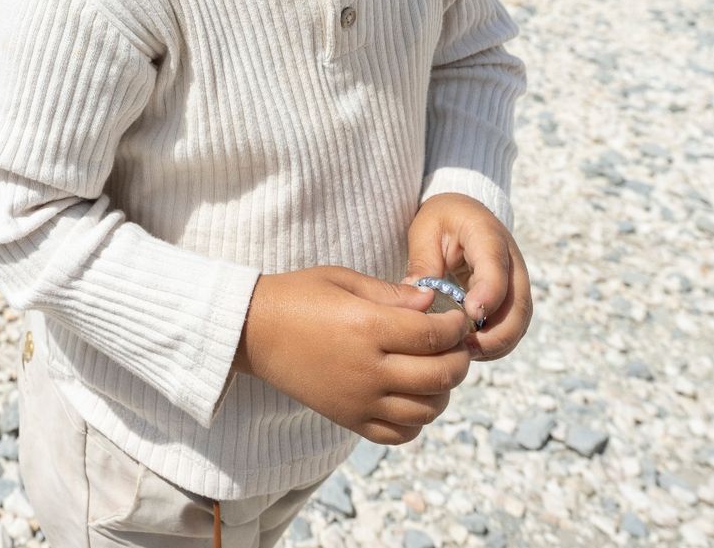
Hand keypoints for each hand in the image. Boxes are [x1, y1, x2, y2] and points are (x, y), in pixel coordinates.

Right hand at [235, 267, 471, 444]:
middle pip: (440, 376)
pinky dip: (416, 420)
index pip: (434, 335)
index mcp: (367, 327)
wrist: (253, 331)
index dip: (456, 327)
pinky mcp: (349, 418)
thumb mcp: (344, 280)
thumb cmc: (298, 297)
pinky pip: (399, 434)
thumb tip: (433, 303)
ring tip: (436, 370)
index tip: (458, 319)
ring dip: (443, 391)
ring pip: (426, 410)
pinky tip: (412, 397)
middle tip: (456, 345)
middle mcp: (367, 369)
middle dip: (460, 358)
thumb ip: (392, 293)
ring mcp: (358, 400)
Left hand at [403, 193, 532, 361]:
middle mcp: (511, 260)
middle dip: (496, 333)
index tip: (470, 314)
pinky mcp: (513, 298)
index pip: (496, 267)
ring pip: (520, 320)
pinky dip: (497, 343)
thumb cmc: (441, 221)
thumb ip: (424, 262)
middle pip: (518, 303)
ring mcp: (516, 281)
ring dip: (497, 343)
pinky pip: (513, 326)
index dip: (488, 293)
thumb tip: (418, 300)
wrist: (463, 215)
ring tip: (463, 353)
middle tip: (464, 348)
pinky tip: (470, 349)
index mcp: (487, 235)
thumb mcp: (425, 231)